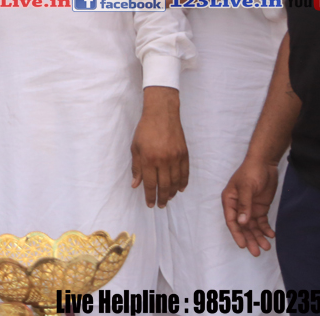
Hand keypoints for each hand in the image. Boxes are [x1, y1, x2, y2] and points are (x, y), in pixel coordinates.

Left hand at [130, 86, 188, 207]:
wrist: (162, 114)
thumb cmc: (145, 130)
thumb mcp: (135, 148)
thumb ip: (136, 167)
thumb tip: (135, 185)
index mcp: (148, 160)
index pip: (149, 184)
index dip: (150, 196)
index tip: (150, 204)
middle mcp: (163, 161)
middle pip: (164, 186)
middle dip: (162, 198)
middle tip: (161, 205)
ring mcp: (175, 158)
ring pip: (176, 181)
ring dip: (173, 193)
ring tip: (169, 198)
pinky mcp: (184, 154)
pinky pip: (185, 173)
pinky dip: (183, 182)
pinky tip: (180, 189)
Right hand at [221, 155, 278, 255]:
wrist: (265, 163)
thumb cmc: (251, 172)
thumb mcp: (246, 187)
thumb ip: (244, 205)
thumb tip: (242, 222)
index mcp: (230, 200)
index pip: (231, 220)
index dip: (237, 233)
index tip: (243, 245)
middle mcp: (238, 206)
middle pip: (243, 226)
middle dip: (249, 239)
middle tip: (256, 252)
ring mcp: (249, 208)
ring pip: (252, 226)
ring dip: (258, 237)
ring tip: (266, 247)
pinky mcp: (260, 208)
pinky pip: (262, 222)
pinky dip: (266, 229)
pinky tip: (271, 235)